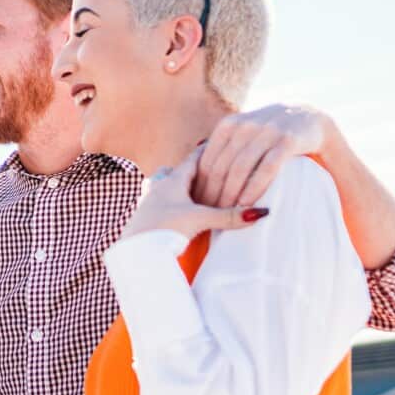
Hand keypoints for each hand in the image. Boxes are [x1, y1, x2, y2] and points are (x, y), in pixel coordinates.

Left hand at [124, 149, 268, 241]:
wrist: (134, 253)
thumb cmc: (163, 231)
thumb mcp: (200, 220)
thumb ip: (228, 216)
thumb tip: (260, 212)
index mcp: (172, 181)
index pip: (195, 159)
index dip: (209, 151)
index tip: (220, 140)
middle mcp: (159, 188)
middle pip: (181, 172)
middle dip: (197, 168)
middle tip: (211, 160)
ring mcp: (150, 203)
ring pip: (169, 187)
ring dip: (184, 186)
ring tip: (195, 184)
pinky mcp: (146, 219)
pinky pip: (163, 204)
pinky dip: (174, 203)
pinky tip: (177, 209)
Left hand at [195, 104, 329, 207]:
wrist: (308, 118)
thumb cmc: (267, 135)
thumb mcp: (242, 135)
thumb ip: (222, 151)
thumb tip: (190, 178)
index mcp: (228, 125)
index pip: (205, 161)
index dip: (199, 186)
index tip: (195, 208)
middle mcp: (245, 126)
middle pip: (220, 167)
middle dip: (212, 194)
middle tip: (208, 217)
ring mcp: (266, 131)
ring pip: (240, 169)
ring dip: (231, 195)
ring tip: (225, 215)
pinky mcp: (287, 140)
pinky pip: (267, 168)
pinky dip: (255, 188)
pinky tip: (249, 205)